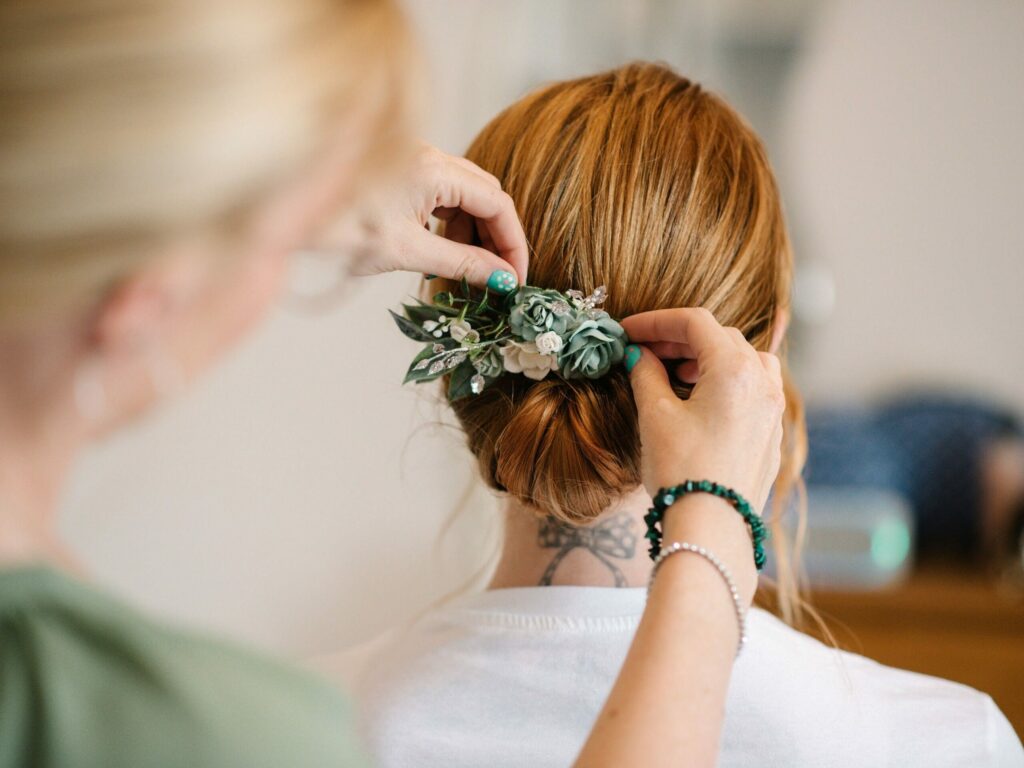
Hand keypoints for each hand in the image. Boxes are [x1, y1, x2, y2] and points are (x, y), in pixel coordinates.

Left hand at [350, 144, 527, 288]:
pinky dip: (450, 223)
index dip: (513, 243)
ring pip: (464, 194)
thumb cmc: (337, 229)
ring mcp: (414, 159)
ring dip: (473, 232)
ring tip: (466, 270)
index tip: (516, 279)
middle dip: (496, 237)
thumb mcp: (407, 251)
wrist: (281, 214)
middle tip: (498, 279)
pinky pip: (441, 194)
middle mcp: (428, 154)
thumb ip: (461, 263)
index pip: (497, 202)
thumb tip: (502, 279)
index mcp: (432, 167)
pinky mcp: (400, 171)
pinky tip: (442, 251)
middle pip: (485, 193)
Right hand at [621, 308, 784, 513]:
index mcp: (735, 369)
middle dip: (680, 338)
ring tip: (675, 373)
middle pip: (721, 337)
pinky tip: (699, 400)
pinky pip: (753, 389)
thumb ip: (645, 373)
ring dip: (708, 357)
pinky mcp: (771, 434)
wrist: (712, 527)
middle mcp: (762, 383)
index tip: (628, 332)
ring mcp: (771, 409)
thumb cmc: (682, 469)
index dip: (656, 321)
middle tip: (645, 350)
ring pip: (744, 360)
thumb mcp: (655, 415)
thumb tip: (637, 353)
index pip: (695, 322)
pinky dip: (725, 381)